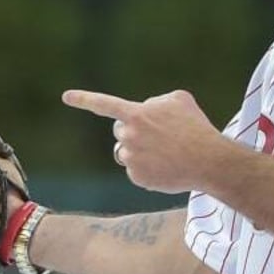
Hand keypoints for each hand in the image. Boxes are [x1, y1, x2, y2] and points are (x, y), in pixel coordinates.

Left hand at [63, 88, 229, 193]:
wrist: (208, 160)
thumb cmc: (196, 127)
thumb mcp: (179, 100)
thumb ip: (155, 102)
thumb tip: (146, 111)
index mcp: (136, 114)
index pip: (104, 104)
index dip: (84, 99)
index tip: (66, 97)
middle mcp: (129, 136)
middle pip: (120, 131)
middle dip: (133, 132)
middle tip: (157, 137)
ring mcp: (131, 158)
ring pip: (125, 152)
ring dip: (139, 150)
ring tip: (165, 153)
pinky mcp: (137, 177)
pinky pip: (135, 170)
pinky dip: (148, 168)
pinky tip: (166, 167)